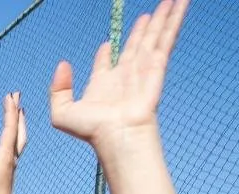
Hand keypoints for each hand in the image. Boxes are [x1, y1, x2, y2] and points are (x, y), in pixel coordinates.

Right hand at [0, 92, 26, 193]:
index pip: (8, 130)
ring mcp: (12, 163)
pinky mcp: (9, 168)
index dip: (10, 112)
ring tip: (18, 108)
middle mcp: (11, 158)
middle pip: (18, 130)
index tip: (10, 97)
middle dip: (17, 111)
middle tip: (17, 95)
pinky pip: (16, 144)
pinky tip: (12, 132)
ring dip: (19, 121)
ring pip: (20, 136)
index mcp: (4, 158)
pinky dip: (16, 132)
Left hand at [49, 0, 186, 148]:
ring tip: (171, 0)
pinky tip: (180, 4)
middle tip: (148, 13)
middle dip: (143, 29)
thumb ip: (58, 89)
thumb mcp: (62, 113)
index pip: (106, 63)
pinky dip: (174, 20)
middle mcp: (125, 75)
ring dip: (164, 17)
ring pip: (155, 36)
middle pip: (136, 44)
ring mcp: (143, 69)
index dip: (105, 54)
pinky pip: (166, 38)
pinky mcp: (156, 66)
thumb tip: (63, 64)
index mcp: (103, 83)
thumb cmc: (92, 130)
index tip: (107, 44)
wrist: (118, 135)